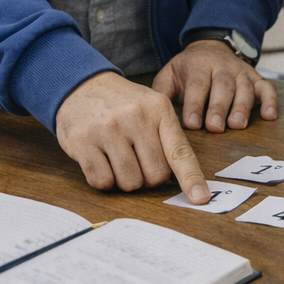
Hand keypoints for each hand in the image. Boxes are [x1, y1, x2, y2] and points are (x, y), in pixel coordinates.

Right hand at [54, 71, 209, 203]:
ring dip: (124, 179)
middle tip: (135, 158)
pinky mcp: (83, 141)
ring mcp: (107, 128)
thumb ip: (169, 139)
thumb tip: (186, 181)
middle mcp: (135, 116)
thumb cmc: (123, 105)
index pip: (179, 151)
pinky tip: (100, 158)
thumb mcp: (152, 108)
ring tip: (116, 156)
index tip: (200, 197)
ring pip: (129, 183)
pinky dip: (102, 179)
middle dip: (147, 176)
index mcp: (158, 109)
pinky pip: (102, 181)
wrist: (83, 86)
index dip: (190, 178)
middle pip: (155, 176)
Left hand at [152, 39, 276, 132]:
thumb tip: (152, 114)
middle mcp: (221, 67)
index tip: (192, 124)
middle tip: (215, 128)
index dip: (195, 104)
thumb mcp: (170, 74)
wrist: (210, 46)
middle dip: (219, 108)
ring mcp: (241, 72)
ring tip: (237, 125)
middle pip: (223, 87)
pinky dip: (270, 101)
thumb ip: (162, 91)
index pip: (197, 84)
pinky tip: (270, 116)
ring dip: (242, 107)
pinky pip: (266, 88)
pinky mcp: (255, 78)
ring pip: (245, 88)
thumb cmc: (188, 69)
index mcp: (198, 66)